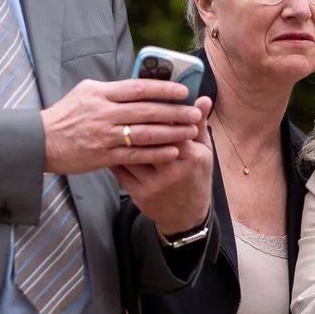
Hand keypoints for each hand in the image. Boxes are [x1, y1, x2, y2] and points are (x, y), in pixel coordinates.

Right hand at [42, 79, 205, 175]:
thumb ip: (112, 89)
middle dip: (175, 112)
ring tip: (190, 131)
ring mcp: (104, 136)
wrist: (42, 141)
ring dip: (171, 132)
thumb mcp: (86, 92)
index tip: (183, 91)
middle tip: (195, 112)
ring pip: (145, 133)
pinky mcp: (104, 156)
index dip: (164, 89)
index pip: (139, 88)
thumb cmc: (66, 114)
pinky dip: (156, 153)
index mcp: (101, 93)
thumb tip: (141, 84)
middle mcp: (104, 113)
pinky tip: (173, 150)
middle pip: (147, 111)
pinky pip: (136, 154)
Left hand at [114, 96, 214, 235]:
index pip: (172, 127)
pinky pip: (121, 168)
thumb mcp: (205, 151)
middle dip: (137, 119)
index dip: (159, 111)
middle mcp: (172, 171)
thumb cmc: (197, 177)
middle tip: (126, 104)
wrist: (186, 215)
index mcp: (192, 157)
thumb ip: (201, 125)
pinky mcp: (138, 193)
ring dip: (122, 135)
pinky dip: (114, 153)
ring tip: (114, 118)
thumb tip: (203, 98)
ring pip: (132, 152)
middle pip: (149, 137)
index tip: (149, 98)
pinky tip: (109, 141)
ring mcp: (154, 183)